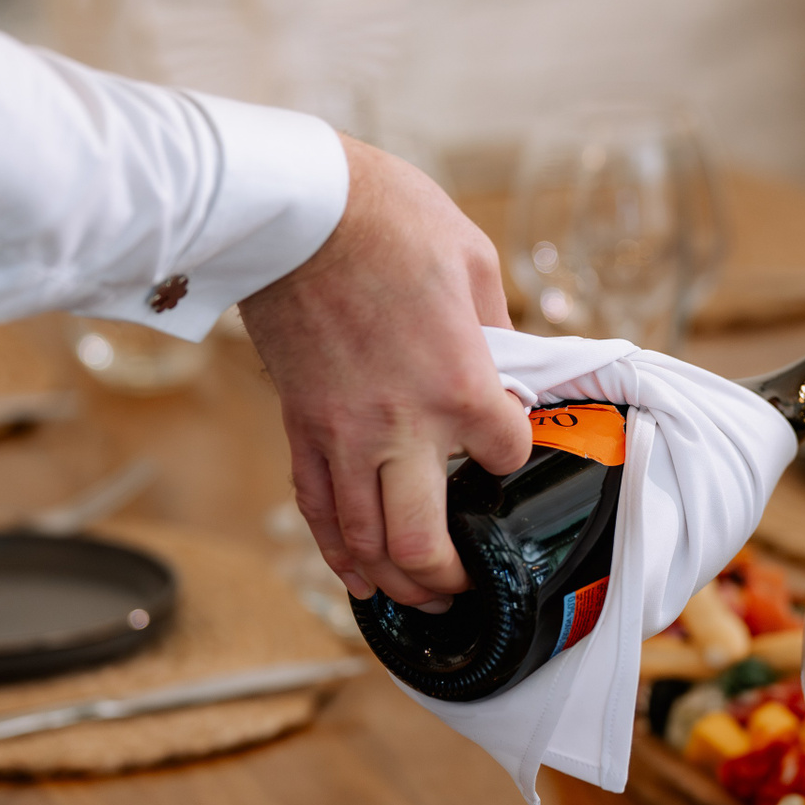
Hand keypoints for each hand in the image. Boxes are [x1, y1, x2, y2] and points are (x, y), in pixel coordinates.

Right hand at [240, 136, 531, 607]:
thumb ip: (498, 328)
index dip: (511, 454)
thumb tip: (508, 365)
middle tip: (469, 583)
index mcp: (459, 383)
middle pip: (424, 542)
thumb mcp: (474, 261)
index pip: (506, 454)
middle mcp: (402, 426)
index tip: (505, 442)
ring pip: (366, 543)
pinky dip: (339, 551)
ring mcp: (343, 435)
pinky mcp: (301, 428)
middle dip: (451, 577)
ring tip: (421, 595)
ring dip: (397, 581)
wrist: (293, 209)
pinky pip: (317, 509)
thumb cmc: (387, 220)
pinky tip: (358, 574)